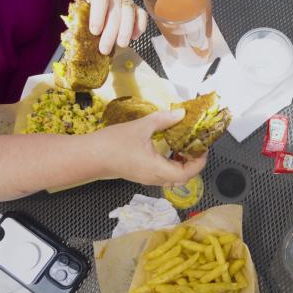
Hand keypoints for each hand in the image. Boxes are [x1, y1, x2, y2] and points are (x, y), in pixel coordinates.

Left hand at [79, 0, 147, 54]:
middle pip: (115, 11)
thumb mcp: (78, 9)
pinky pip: (142, 14)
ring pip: (129, 13)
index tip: (94, 32)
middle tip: (104, 49)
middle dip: (110, 33)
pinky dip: (140, 26)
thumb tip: (76, 38)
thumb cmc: (85, 6)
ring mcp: (124, 0)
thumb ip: (79, 18)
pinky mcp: (134, 7)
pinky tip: (134, 37)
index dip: (98, 16)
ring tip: (121, 44)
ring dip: (126, 31)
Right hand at [92, 109, 206, 185]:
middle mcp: (155, 178)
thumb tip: (182, 113)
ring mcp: (147, 179)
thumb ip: (163, 120)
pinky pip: (163, 174)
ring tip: (184, 146)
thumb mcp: (141, 127)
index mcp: (158, 169)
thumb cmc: (114, 143)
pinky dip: (171, 164)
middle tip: (195, 146)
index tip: (203, 147)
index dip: (199, 162)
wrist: (90, 156)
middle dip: (193, 163)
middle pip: (183, 178)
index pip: (188, 173)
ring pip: (173, 178)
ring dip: (182, 164)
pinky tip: (168, 149)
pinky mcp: (141, 175)